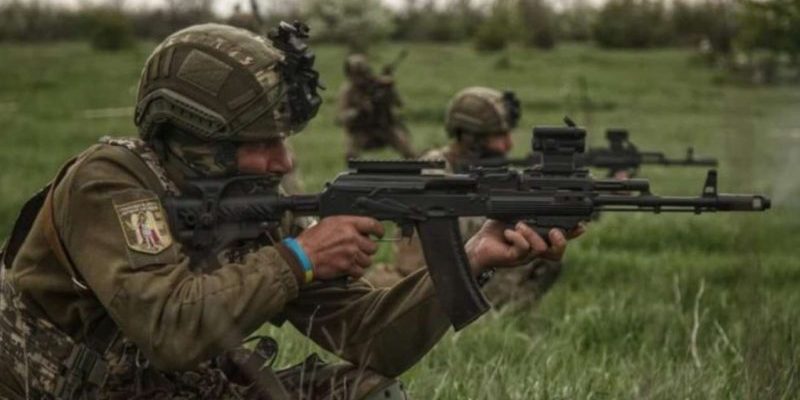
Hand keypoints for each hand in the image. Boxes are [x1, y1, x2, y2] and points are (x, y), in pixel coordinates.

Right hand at [296, 216, 383, 280]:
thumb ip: (345, 225)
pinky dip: (355, 272)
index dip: (379, 230)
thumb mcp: (328, 223)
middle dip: (366, 250)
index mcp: (347, 224)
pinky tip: (348, 269)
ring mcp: (351, 253)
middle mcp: (352, 237)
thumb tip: (357, 228)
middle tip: (357, 250)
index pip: (373, 224)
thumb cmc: (311, 240)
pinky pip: (360, 272)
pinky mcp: (347, 266)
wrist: (302, 256)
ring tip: (350, 260)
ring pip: (368, 260)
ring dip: (361, 262)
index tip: (379, 234)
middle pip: (372, 246)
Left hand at [464, 221, 584, 273]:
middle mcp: (534, 249)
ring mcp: (525, 256)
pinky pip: (522, 249)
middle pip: (557, 253)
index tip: (581, 225)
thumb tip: (541, 196)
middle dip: (562, 241)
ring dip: (532, 234)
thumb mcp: (515, 216)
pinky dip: (517, 238)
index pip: (560, 238)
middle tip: (555, 231)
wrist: (479, 244)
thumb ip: (530, 210)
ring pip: (541, 249)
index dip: (573, 234)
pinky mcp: (513, 258)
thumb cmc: (497, 230)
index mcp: (538, 239)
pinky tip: (509, 232)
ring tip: (520, 224)